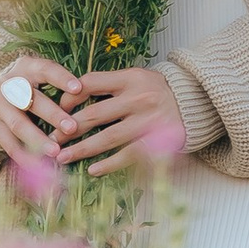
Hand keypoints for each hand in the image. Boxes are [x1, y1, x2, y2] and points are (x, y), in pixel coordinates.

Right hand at [0, 55, 77, 176]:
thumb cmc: (31, 84)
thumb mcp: (42, 75)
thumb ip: (61, 83)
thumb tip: (91, 95)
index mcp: (27, 68)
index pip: (45, 70)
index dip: (61, 78)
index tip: (79, 88)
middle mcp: (10, 85)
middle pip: (31, 99)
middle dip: (52, 114)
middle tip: (72, 127)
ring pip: (18, 124)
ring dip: (38, 139)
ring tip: (56, 152)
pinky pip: (9, 144)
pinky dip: (25, 157)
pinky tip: (40, 167)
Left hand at [57, 65, 187, 169]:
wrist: (197, 101)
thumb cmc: (157, 91)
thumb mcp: (136, 78)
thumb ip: (109, 86)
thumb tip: (69, 100)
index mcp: (130, 77)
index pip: (91, 83)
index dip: (70, 96)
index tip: (57, 108)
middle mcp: (138, 98)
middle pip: (94, 114)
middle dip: (68, 128)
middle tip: (50, 140)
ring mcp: (148, 121)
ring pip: (107, 138)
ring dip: (82, 149)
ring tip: (63, 157)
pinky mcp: (157, 141)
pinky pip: (127, 155)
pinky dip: (108, 164)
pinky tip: (92, 170)